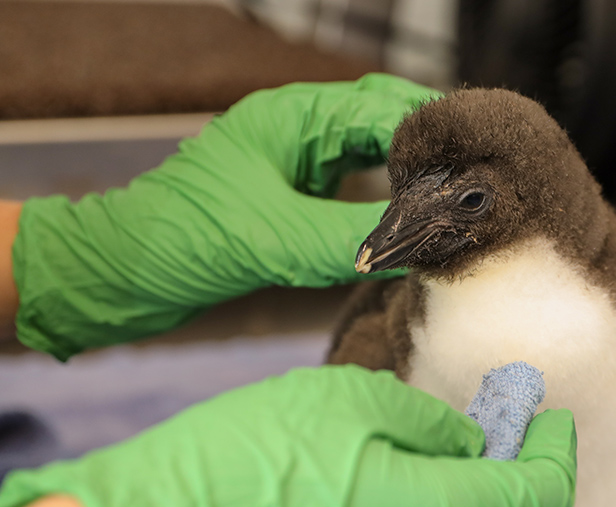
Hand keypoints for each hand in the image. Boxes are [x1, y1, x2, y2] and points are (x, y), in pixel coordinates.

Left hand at [12, 74, 438, 359]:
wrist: (121, 272)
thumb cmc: (178, 240)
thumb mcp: (268, 238)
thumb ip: (343, 239)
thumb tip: (418, 249)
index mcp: (292, 118)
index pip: (384, 110)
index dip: (436, 136)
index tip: (477, 168)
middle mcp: (299, 130)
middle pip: (386, 123)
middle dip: (433, 150)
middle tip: (479, 182)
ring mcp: (295, 161)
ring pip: (373, 154)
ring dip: (413, 175)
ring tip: (456, 202)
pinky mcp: (292, 196)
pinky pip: (354, 187)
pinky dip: (387, 201)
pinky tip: (410, 223)